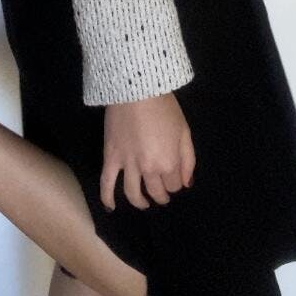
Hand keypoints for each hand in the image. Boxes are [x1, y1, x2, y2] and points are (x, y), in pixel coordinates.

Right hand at [100, 92, 195, 210]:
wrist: (136, 88)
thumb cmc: (164, 107)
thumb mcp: (184, 131)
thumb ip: (188, 160)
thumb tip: (187, 183)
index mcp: (169, 162)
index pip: (175, 185)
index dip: (176, 183)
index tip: (174, 177)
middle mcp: (148, 169)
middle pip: (156, 191)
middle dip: (161, 195)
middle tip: (162, 193)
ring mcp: (127, 164)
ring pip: (132, 193)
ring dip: (140, 201)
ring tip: (144, 202)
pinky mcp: (110, 157)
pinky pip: (106, 182)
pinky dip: (107, 197)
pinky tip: (111, 207)